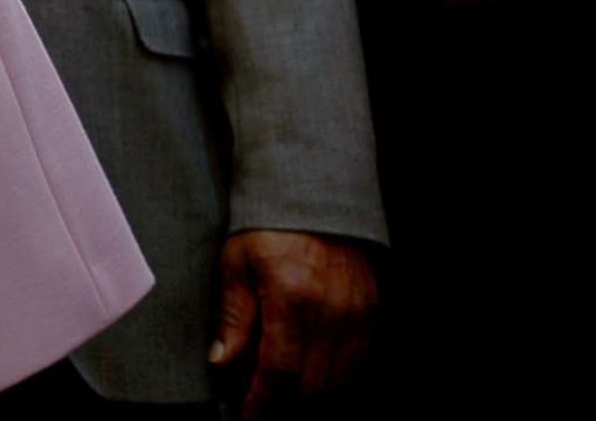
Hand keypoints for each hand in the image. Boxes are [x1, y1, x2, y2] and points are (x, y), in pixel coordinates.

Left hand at [212, 228, 376, 415]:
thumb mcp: (237, 263)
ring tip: (283, 395)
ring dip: (310, 397)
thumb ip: (233, 316)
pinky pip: (358, 364)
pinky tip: (312, 377)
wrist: (314, 196)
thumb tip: (222, 362)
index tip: (246, 417)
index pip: (279, 370)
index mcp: (291, 295)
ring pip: (338, 381)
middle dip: (283, 406)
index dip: (262, 403)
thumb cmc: (267, 228)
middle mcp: (331, 309)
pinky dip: (335, 380)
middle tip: (260, 407)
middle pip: (311, 385)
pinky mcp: (373, 312)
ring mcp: (358, 312)